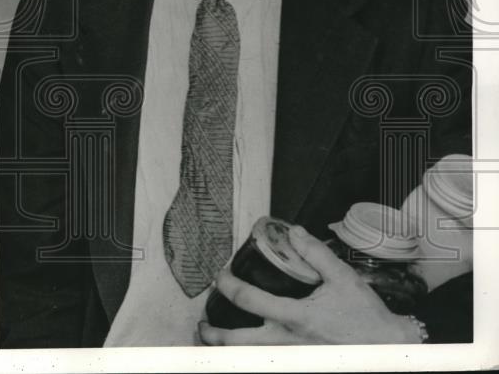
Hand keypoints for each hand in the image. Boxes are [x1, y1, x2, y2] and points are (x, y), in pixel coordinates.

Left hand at [198, 225, 423, 344]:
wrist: (390, 349)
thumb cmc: (367, 318)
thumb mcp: (343, 279)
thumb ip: (316, 254)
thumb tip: (293, 232)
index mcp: (295, 318)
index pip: (248, 301)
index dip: (228, 285)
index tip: (220, 275)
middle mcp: (289, 343)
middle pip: (239, 343)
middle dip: (215, 335)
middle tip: (202, 325)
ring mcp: (294, 358)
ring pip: (251, 358)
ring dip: (229, 350)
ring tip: (215, 341)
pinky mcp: (303, 365)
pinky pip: (270, 362)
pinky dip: (254, 356)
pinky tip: (248, 349)